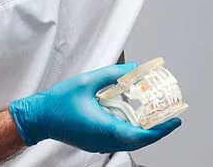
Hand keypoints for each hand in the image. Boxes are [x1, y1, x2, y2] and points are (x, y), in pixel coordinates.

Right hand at [8, 63, 180, 152]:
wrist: (37, 118)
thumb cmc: (58, 102)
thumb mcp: (87, 81)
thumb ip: (112, 74)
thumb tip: (134, 69)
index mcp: (103, 128)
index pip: (139, 135)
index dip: (160, 130)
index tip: (175, 120)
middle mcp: (103, 139)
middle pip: (138, 140)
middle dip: (158, 130)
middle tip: (173, 117)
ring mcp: (98, 143)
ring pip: (129, 141)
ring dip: (146, 131)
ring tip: (160, 117)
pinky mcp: (95, 141)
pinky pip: (120, 139)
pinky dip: (133, 131)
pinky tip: (138, 118)